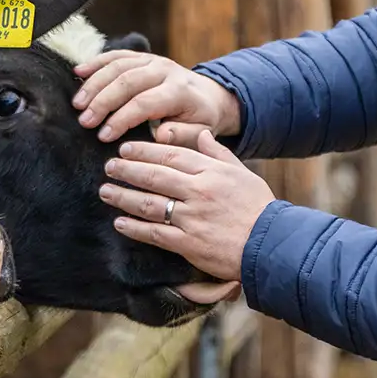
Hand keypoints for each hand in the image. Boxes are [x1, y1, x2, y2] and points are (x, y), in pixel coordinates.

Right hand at [72, 50, 241, 143]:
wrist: (208, 96)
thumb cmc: (200, 120)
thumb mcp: (200, 133)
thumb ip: (183, 136)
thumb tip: (160, 134)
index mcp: (179, 91)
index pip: (144, 102)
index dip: (121, 119)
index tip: (103, 136)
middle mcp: (165, 70)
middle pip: (127, 81)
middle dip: (102, 101)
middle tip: (84, 121)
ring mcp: (152, 60)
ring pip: (118, 66)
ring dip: (94, 84)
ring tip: (77, 104)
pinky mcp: (142, 56)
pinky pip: (116, 55)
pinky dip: (96, 62)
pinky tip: (77, 72)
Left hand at [100, 122, 274, 302]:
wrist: (271, 244)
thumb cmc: (258, 207)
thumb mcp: (242, 172)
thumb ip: (218, 152)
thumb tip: (201, 133)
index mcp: (211, 171)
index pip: (170, 154)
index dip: (144, 150)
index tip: (125, 149)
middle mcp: (199, 191)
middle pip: (154, 176)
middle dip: (127, 170)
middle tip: (109, 167)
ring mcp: (192, 218)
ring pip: (150, 203)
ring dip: (124, 196)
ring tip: (106, 191)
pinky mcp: (189, 243)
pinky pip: (155, 233)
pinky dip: (135, 227)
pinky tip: (120, 222)